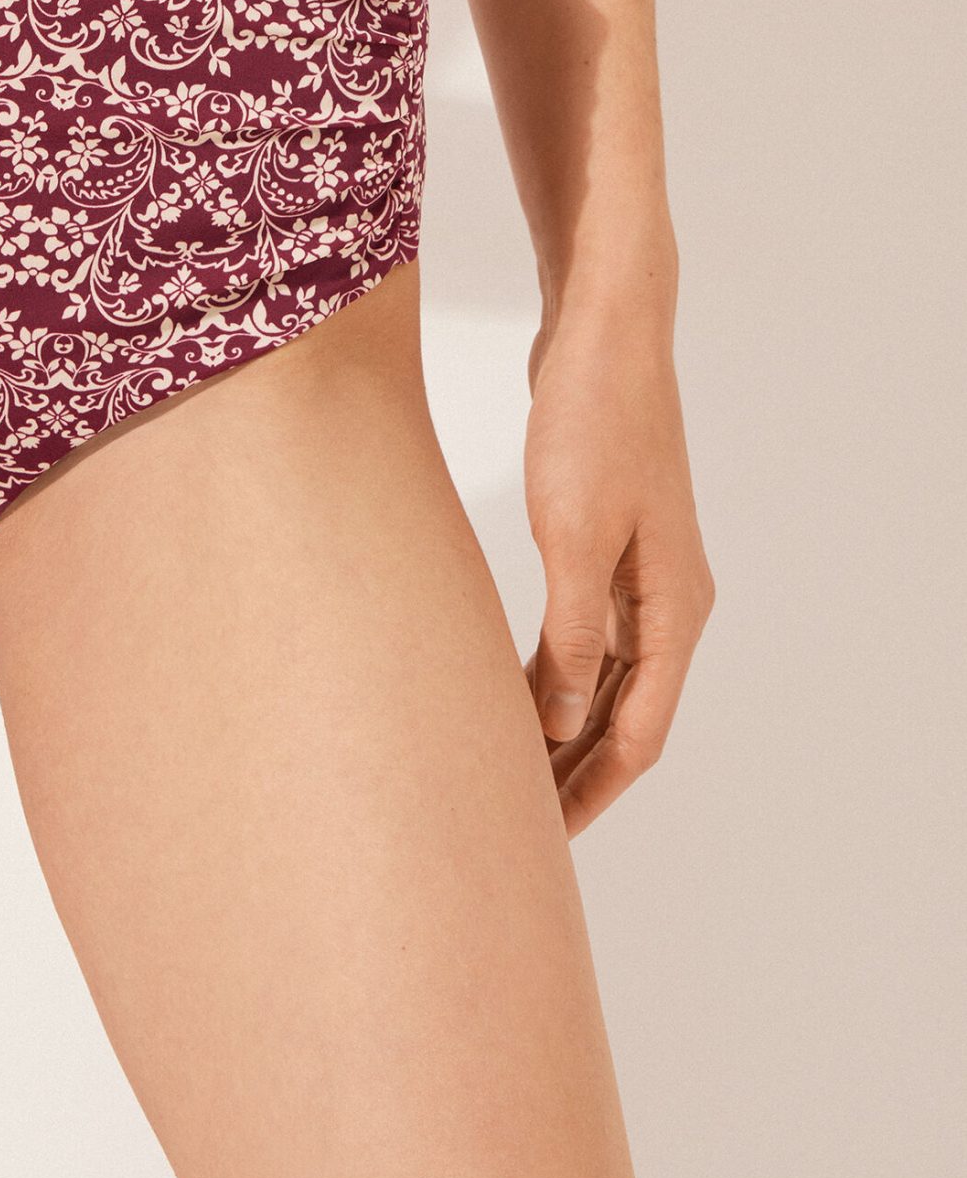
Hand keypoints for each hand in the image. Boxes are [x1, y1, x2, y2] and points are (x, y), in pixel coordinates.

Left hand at [522, 305, 715, 834]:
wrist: (604, 335)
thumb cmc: (592, 422)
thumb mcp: (574, 533)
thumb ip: (570, 632)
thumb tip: (563, 722)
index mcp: (673, 609)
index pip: (638, 733)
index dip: (589, 792)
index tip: (542, 842)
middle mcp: (668, 602)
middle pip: (622, 717)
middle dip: (572, 776)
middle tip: (513, 829)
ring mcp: (640, 576)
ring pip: (600, 681)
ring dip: (558, 730)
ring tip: (504, 779)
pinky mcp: (606, 548)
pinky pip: (582, 639)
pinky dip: (550, 676)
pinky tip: (505, 697)